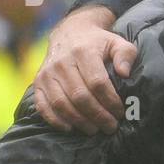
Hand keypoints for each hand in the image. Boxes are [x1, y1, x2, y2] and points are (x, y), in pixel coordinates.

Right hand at [33, 6, 135, 133]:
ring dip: (79, 121)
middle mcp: (62, 62)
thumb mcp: (117, 42)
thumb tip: (125, 73)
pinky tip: (70, 128)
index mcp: (83, 52)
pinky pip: (42, 105)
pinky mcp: (38, 82)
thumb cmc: (98, 43)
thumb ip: (126, 55)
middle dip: (98, 115)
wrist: (69, 33)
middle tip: (111, 127)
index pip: (97, 82)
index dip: (110, 101)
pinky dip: (55, 120)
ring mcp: (47, 73)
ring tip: (94, 130)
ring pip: (62, 103)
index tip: (120, 112)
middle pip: (80, 96)